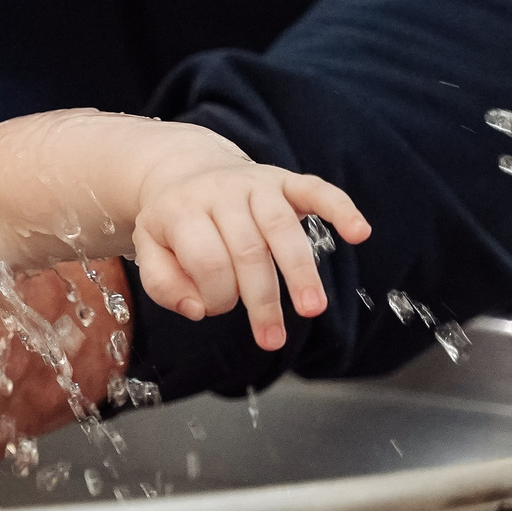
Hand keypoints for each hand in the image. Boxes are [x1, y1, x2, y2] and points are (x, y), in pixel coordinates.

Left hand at [130, 152, 369, 350]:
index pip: (208, 262)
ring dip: (301, 271)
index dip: (216, 296)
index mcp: (181, 211)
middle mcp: (220, 193)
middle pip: (248, 251)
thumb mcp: (151, 251)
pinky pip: (316, 189)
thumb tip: (197, 310)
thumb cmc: (174, 225)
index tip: (217, 309)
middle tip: (273, 339)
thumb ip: (163, 285)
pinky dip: (341, 209)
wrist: (183, 171)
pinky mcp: (284, 179)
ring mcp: (254, 183)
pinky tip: (360, 233)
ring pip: (281, 227)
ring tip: (312, 309)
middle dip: (263, 299)